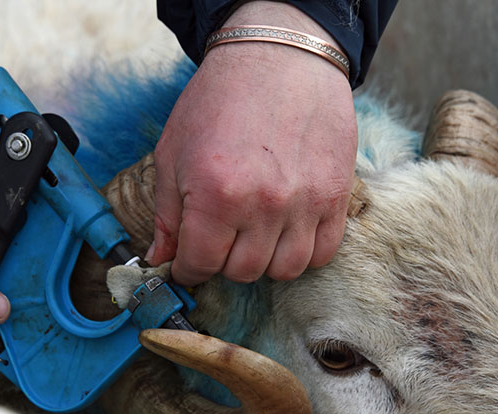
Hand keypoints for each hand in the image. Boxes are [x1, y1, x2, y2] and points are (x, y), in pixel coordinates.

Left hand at [147, 1, 356, 285]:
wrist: (279, 57)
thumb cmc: (220, 99)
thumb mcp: (174, 151)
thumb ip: (167, 213)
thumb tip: (162, 258)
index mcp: (216, 194)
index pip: (200, 264)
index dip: (188, 268)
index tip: (189, 261)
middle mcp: (263, 204)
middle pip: (243, 272)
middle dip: (224, 262)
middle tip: (220, 238)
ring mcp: (305, 203)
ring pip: (285, 270)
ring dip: (264, 260)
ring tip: (254, 234)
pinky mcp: (336, 196)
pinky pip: (323, 252)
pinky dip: (303, 251)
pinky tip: (286, 230)